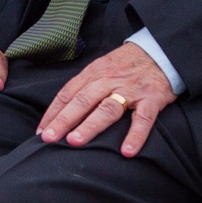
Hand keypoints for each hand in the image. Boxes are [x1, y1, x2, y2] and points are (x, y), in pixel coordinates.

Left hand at [36, 42, 176, 156]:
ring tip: (75, 142)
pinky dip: (135, 135)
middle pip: (82, 101)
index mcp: (93, 73)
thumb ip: (85, 86)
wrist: (161, 50)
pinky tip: (127, 152)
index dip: (53, 113)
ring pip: (107, 108)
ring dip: (90, 126)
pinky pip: (143, 118)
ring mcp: (130, 89)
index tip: (40, 131)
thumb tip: (63, 110)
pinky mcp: (152, 98)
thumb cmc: (127, 64)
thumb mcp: (102, 68)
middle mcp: (108, 80)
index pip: (67, 94)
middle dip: (63, 120)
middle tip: (49, 138)